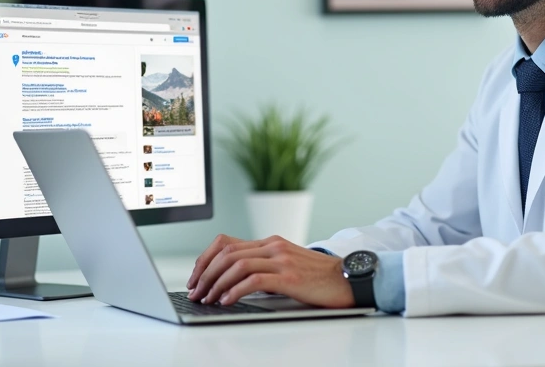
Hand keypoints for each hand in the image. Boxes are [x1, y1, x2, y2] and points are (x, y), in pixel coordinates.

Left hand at [186, 234, 354, 307]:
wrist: (348, 279)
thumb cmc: (319, 278)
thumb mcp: (287, 266)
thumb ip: (264, 267)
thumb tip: (233, 282)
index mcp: (270, 242)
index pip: (226, 242)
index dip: (205, 258)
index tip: (196, 276)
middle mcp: (273, 247)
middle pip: (226, 252)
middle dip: (204, 273)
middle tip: (195, 291)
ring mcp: (282, 260)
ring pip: (236, 265)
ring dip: (216, 283)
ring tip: (207, 298)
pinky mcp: (289, 277)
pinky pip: (254, 280)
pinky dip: (235, 291)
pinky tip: (227, 301)